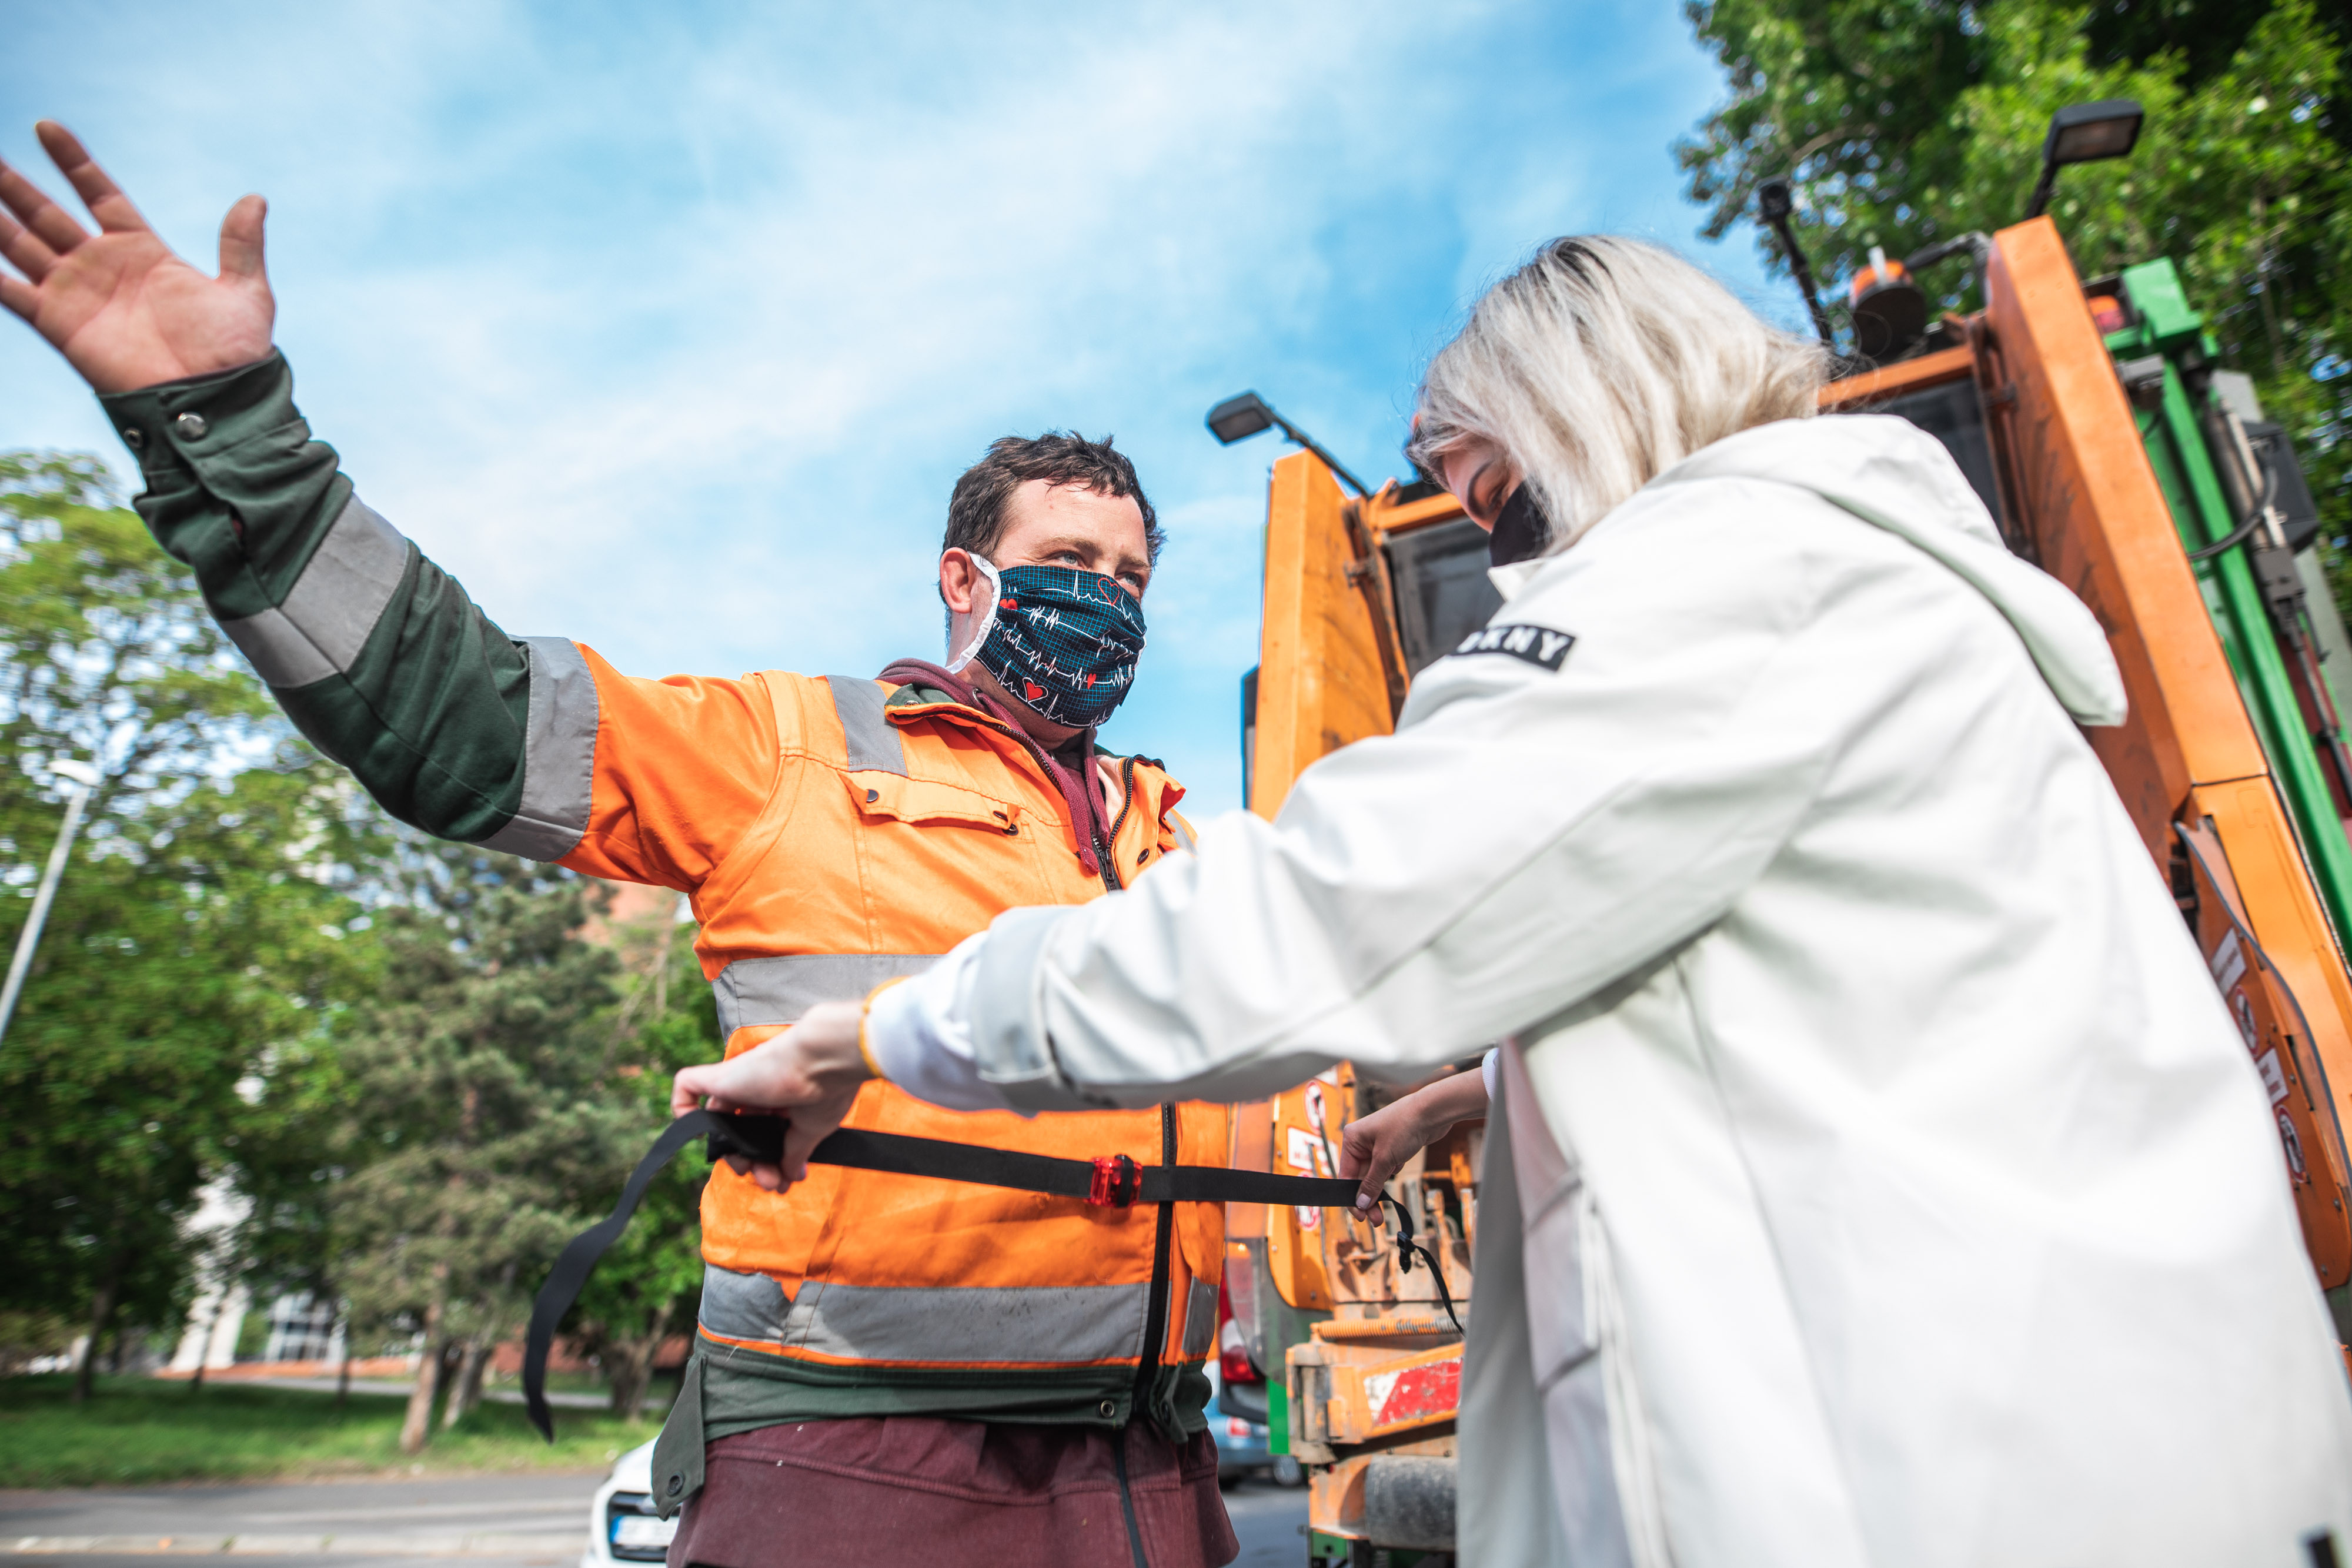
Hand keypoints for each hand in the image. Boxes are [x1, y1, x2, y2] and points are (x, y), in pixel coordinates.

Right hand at [0, 122, 274, 393]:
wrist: (214, 400)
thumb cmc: (233, 353)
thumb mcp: (245, 292)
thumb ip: (241, 245)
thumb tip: (255, 199)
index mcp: (143, 251)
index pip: (99, 194)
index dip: (73, 162)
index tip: (45, 126)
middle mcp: (102, 267)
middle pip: (47, 213)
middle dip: (13, 184)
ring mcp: (75, 294)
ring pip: (19, 243)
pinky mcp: (57, 324)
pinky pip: (9, 292)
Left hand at [671, 1000, 872, 1193]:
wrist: (824, 1061)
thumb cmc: (826, 1090)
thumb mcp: (812, 1130)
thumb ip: (796, 1153)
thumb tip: (791, 1176)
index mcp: (783, 1099)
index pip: (765, 1135)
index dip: (770, 1160)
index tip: (783, 1181)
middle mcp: (758, 1090)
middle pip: (741, 1133)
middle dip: (753, 1162)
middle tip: (768, 1182)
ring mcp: (738, 1083)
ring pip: (719, 1122)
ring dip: (729, 1154)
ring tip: (748, 1171)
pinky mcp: (721, 1076)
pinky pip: (687, 1086)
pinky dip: (682, 1108)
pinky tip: (694, 1133)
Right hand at [1337, 1068, 1489, 1211]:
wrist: (1432, 1112)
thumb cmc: (1405, 1126)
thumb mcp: (1385, 1159)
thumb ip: (1372, 1183)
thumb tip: (1361, 1203)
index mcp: (1352, 1139)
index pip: (1346, 1175)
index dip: (1352, 1197)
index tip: (1360, 1215)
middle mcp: (1361, 1141)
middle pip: (1359, 1178)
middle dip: (1367, 1198)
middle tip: (1374, 1219)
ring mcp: (1377, 1144)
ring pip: (1373, 1175)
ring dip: (1378, 1191)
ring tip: (1383, 1212)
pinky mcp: (1391, 1147)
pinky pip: (1385, 1168)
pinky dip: (1389, 1175)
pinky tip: (1398, 1168)